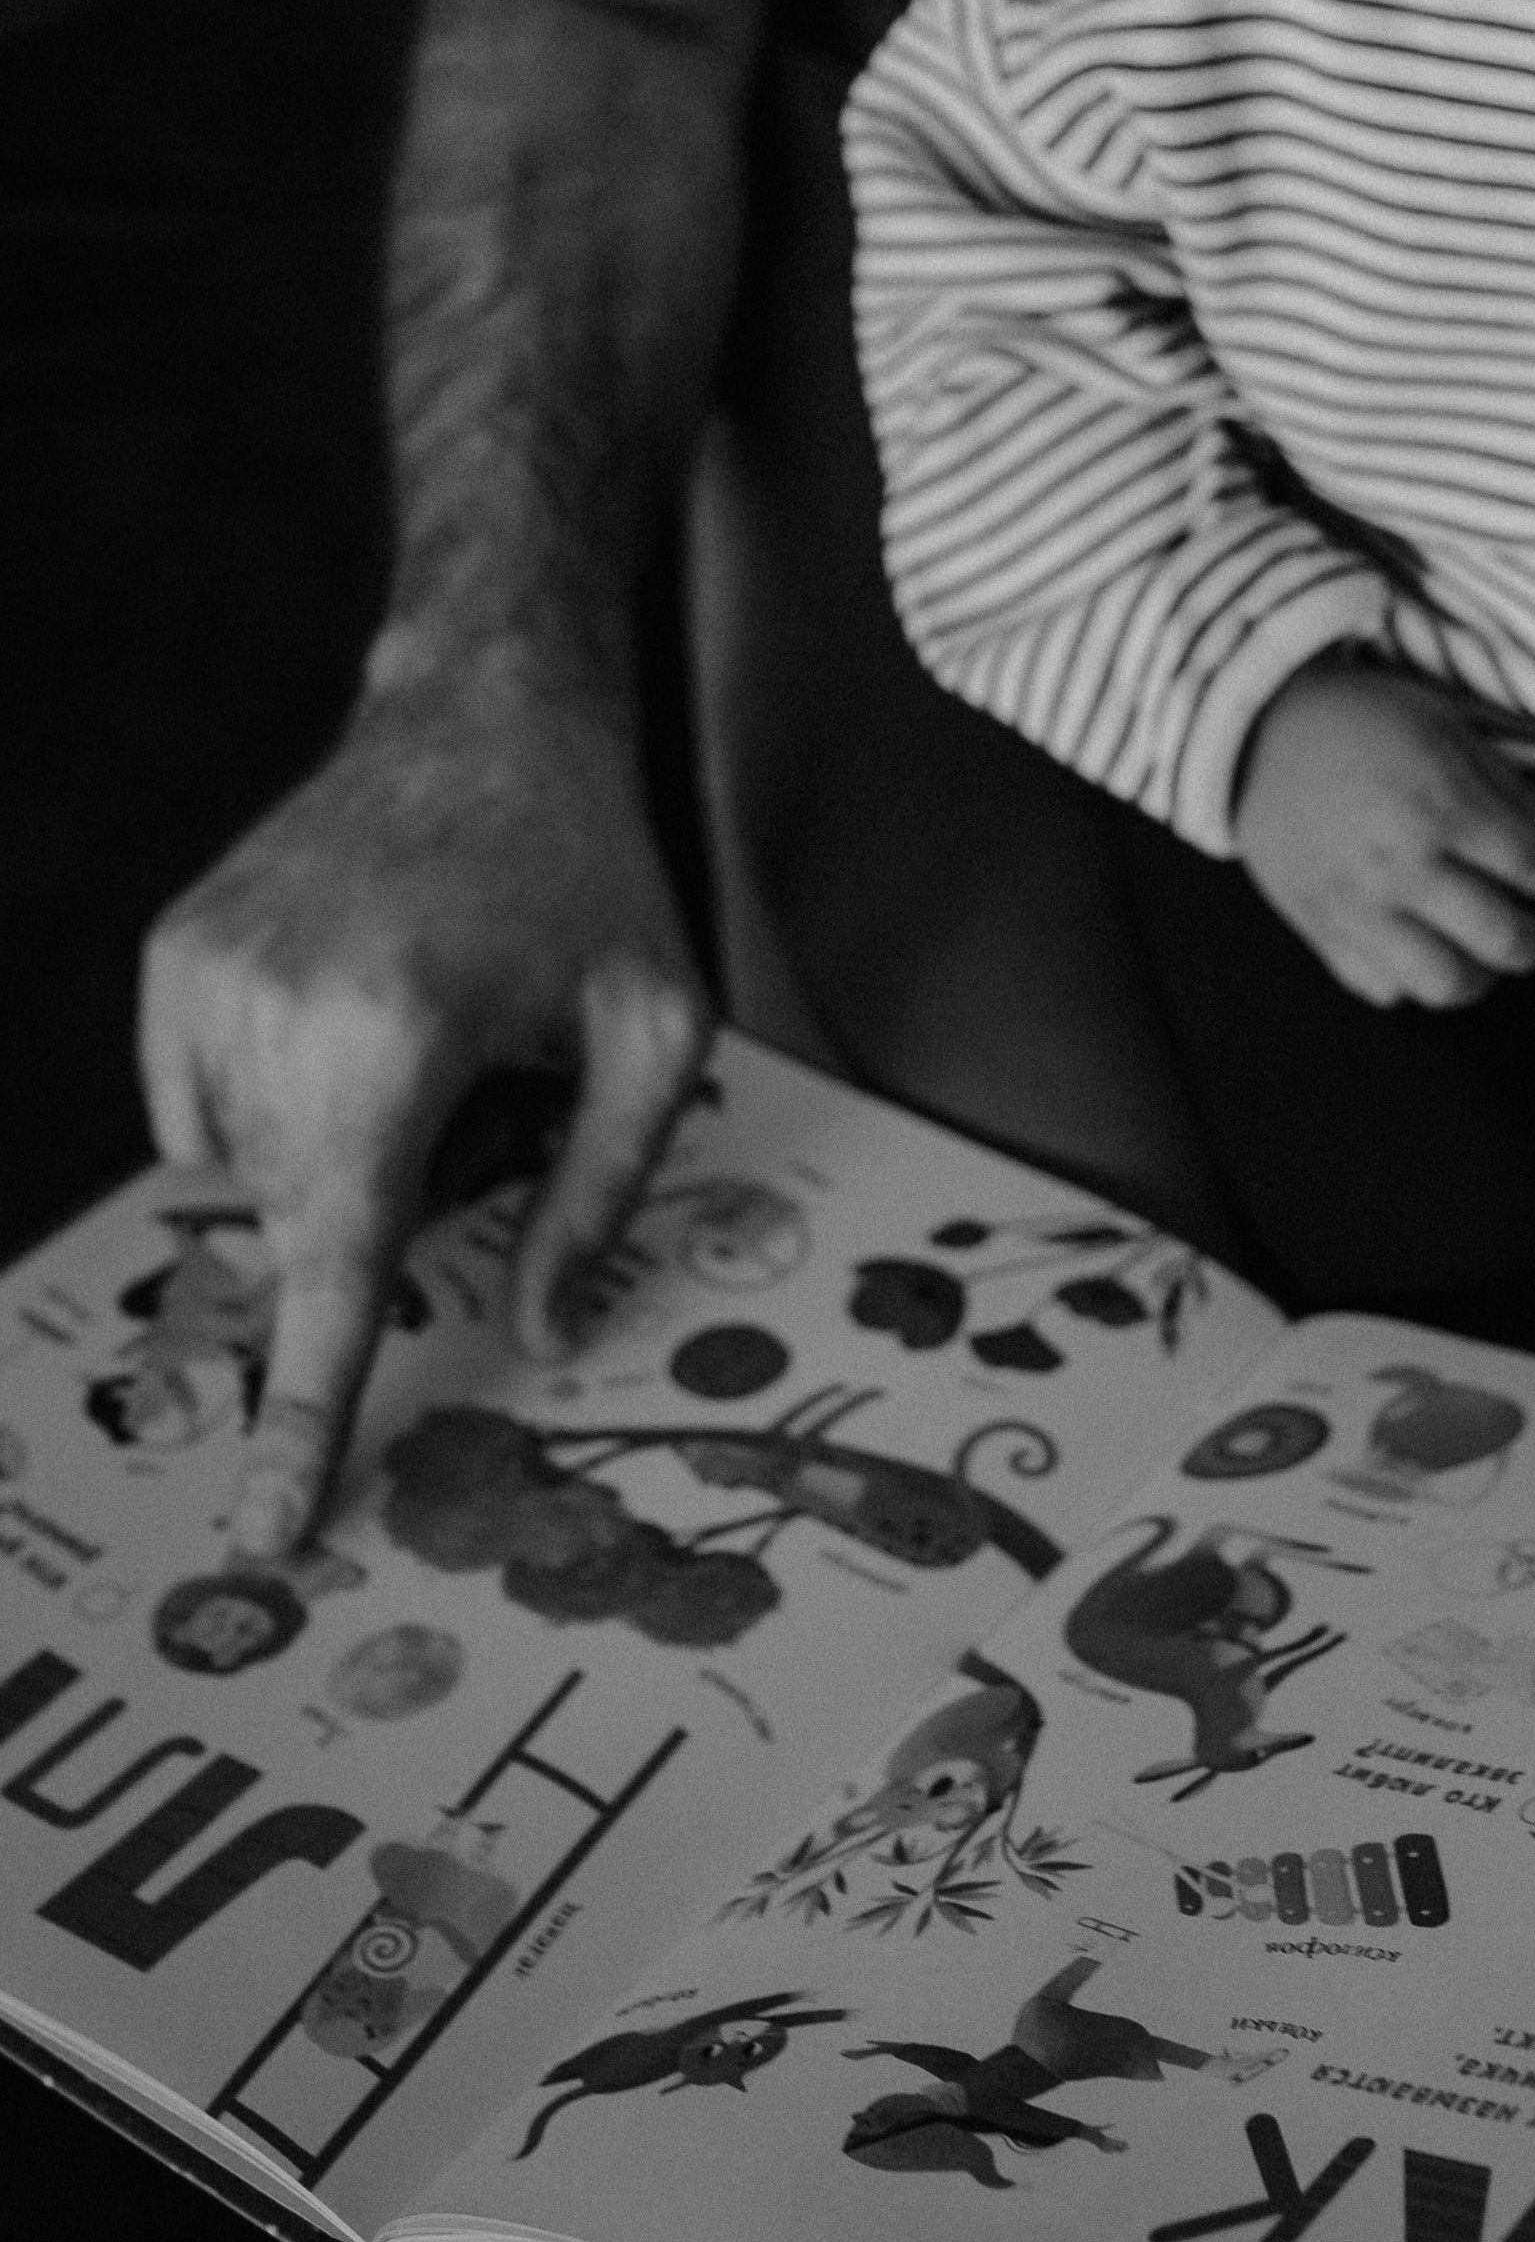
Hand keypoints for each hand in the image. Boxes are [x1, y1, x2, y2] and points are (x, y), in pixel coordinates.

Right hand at [140, 665, 711, 1562]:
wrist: (482, 709)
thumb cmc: (588, 873)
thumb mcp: (656, 1031)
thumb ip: (603, 1195)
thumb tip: (541, 1335)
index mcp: (396, 1040)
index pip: (336, 1274)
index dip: (304, 1416)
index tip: (266, 1531)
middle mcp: (274, 1013)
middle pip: (315, 1222)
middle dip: (395, 1189)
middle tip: (474, 1069)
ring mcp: (204, 980)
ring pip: (253, 1177)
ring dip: (336, 1144)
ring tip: (416, 1020)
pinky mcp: (171, 956)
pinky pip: (203, 1116)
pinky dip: (277, 1100)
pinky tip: (350, 1005)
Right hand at [1231, 662, 1534, 1007]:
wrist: (1255, 728)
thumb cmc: (1362, 717)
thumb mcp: (1447, 728)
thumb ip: (1516, 791)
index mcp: (1442, 806)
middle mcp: (1403, 865)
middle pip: (1504, 939)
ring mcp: (1358, 905)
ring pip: (1446, 984)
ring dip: (1483, 974)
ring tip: (1484, 949)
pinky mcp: (1318, 928)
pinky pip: (1381, 988)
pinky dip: (1412, 980)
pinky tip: (1422, 948)